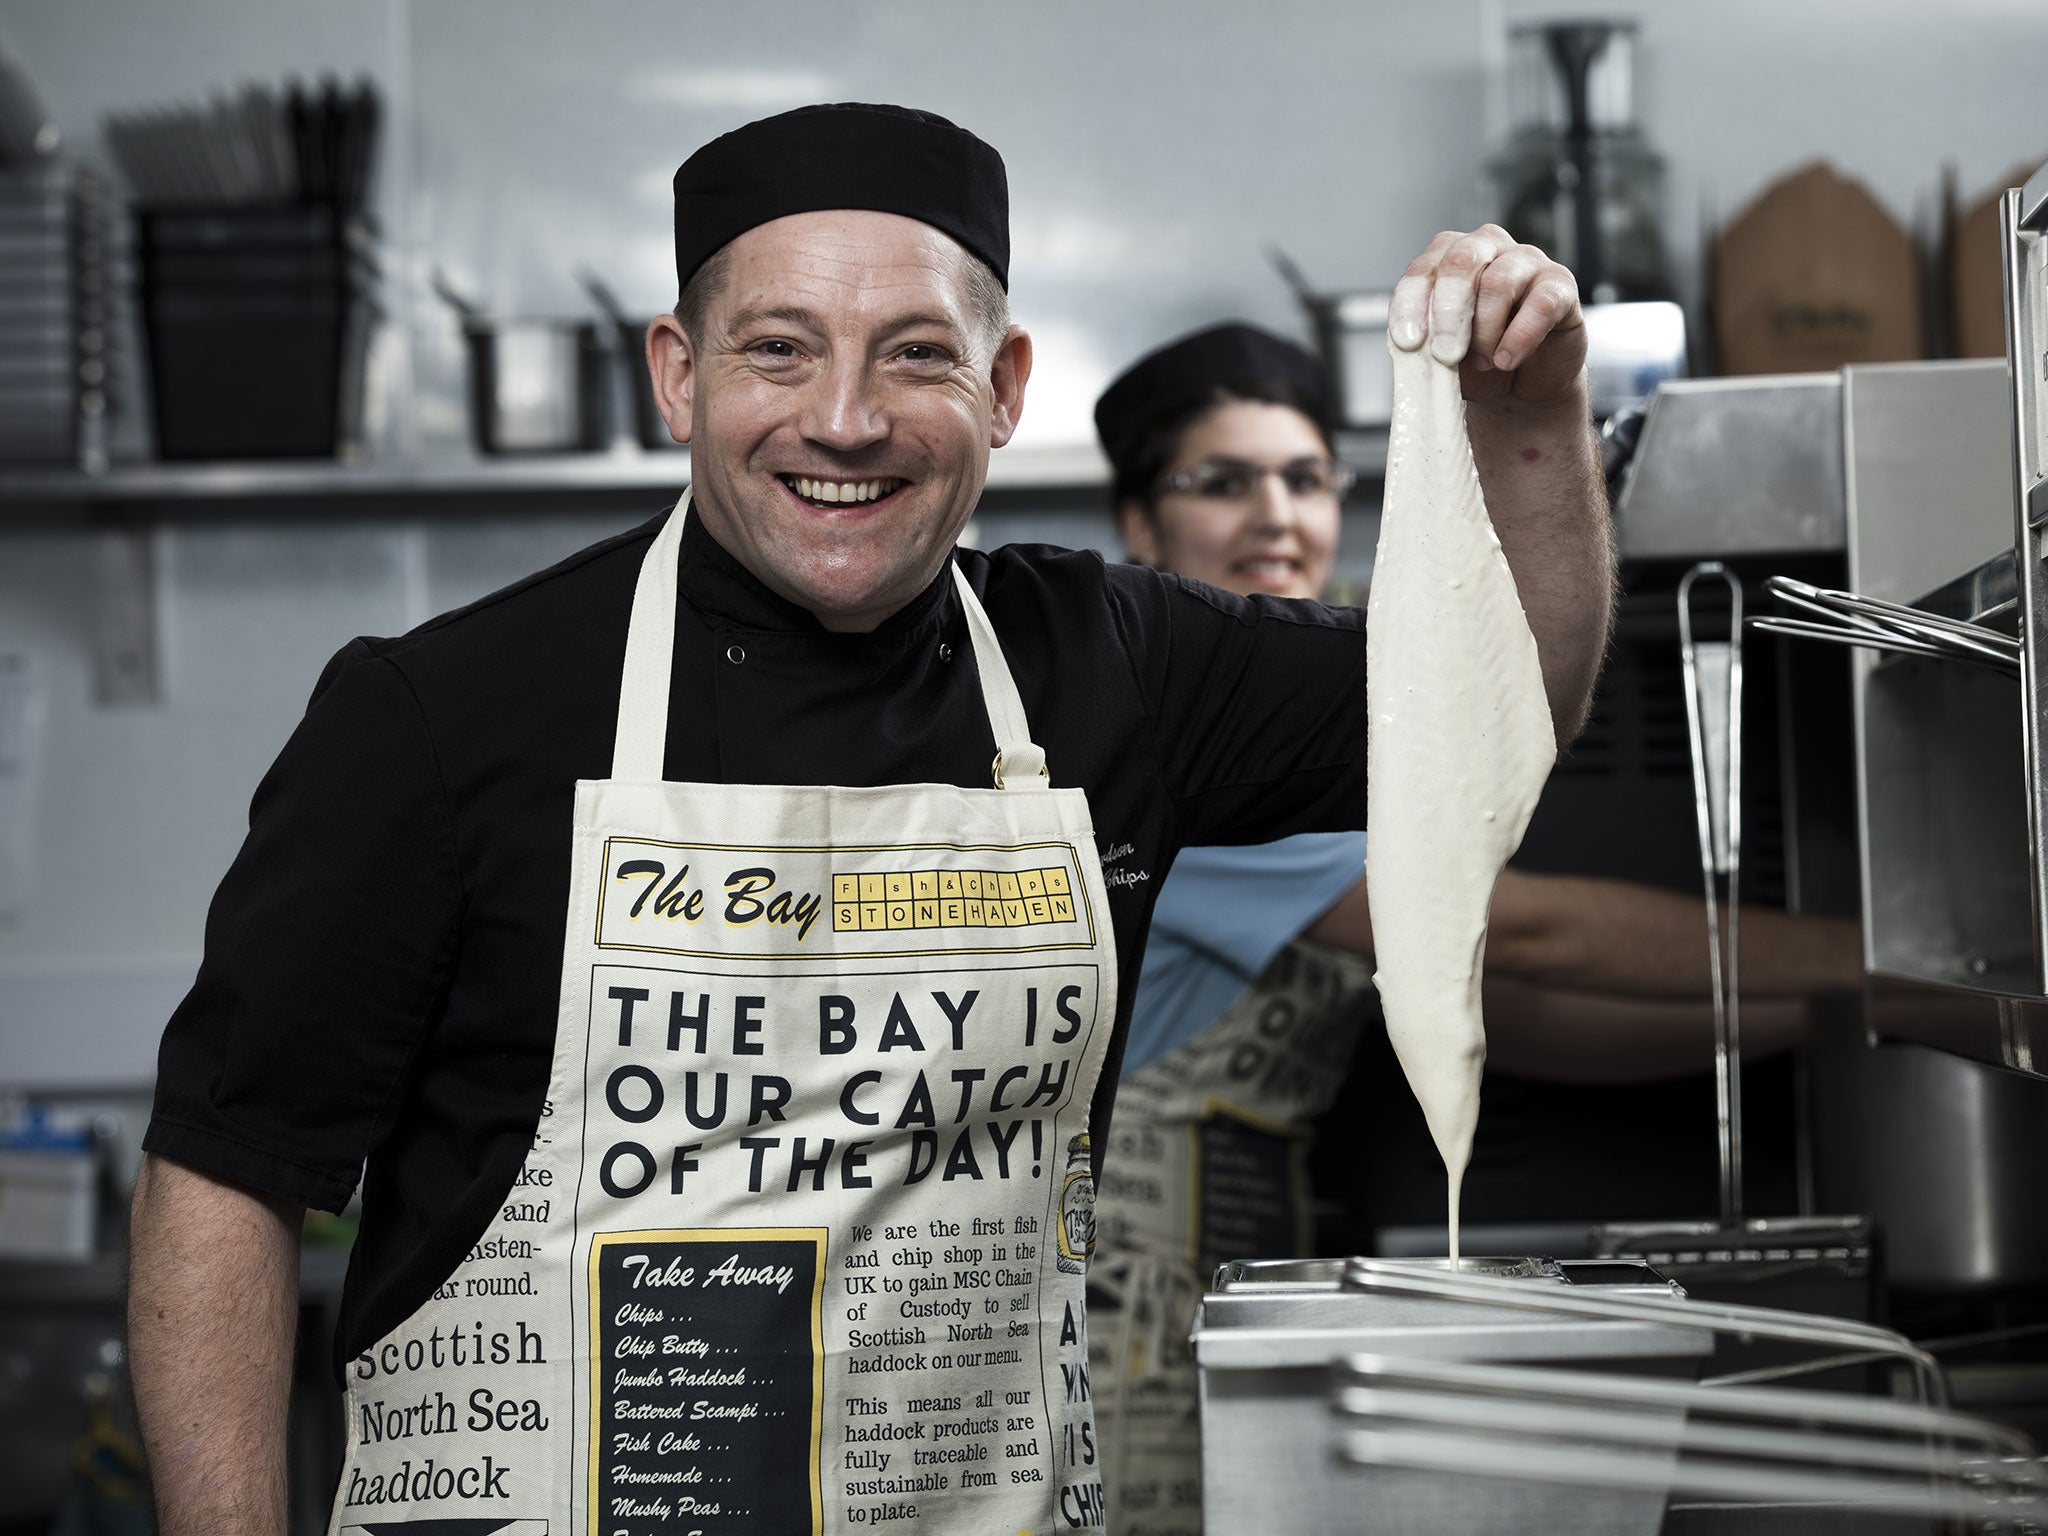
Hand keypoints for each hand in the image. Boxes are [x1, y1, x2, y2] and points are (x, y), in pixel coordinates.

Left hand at [1389, 225, 1585, 407]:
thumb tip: (1411, 343)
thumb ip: (1424, 341)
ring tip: (1484, 363)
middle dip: (1447, 312)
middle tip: (1444, 354)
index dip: (1411, 304)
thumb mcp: (1439, 354)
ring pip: (1497, 283)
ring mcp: (1527, 261)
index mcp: (1450, 257)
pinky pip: (1540, 304)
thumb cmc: (1476, 359)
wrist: (1521, 384)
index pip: (1424, 267)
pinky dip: (1519, 338)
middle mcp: (1488, 247)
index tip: (1408, 341)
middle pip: (1461, 261)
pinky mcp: (1560, 285)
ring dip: (1485, 333)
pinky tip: (1507, 360)